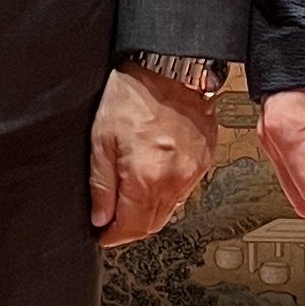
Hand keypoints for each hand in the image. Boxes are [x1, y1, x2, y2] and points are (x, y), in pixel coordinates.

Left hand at [89, 65, 216, 245]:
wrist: (170, 69)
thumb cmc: (134, 96)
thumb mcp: (101, 140)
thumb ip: (101, 185)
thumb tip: (100, 217)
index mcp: (146, 179)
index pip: (131, 228)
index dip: (113, 237)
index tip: (103, 236)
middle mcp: (174, 181)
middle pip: (152, 225)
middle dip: (131, 228)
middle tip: (114, 222)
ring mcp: (193, 172)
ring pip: (169, 210)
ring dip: (149, 211)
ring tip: (132, 198)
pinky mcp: (204, 161)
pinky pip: (184, 190)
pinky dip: (167, 192)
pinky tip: (154, 178)